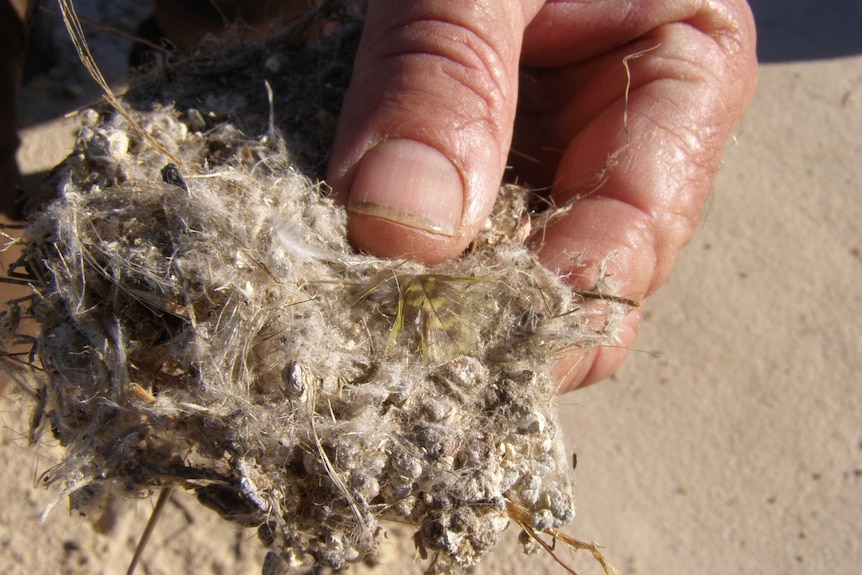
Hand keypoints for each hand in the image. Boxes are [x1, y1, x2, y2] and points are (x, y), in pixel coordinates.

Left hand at [327, 0, 757, 391]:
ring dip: (434, 298)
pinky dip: (398, 260)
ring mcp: (545, 148)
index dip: (551, 303)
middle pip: (574, 272)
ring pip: (506, 268)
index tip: (453, 340)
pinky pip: (447, 233)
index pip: (636, 230)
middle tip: (390, 346)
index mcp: (680, 71)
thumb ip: (444, 78)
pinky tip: (347, 272)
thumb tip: (399, 231)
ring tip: (357, 318)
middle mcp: (618, 129)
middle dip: (490, 317)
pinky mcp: (475, 154)